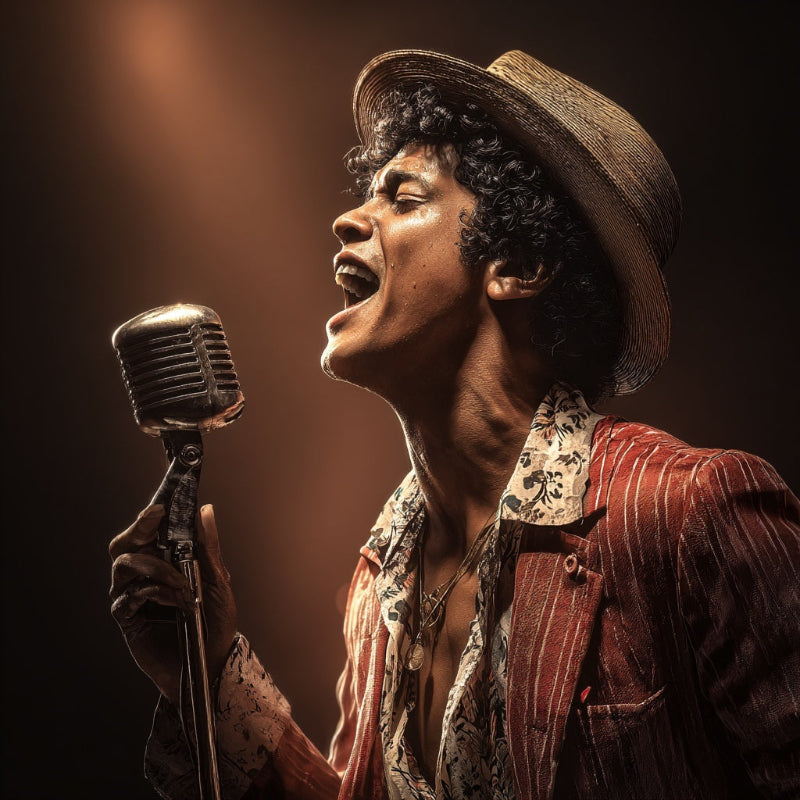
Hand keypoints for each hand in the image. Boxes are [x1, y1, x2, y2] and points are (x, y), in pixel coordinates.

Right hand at [109, 504, 237, 704]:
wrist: (213, 665)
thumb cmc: (216, 623)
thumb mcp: (218, 580)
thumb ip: (208, 547)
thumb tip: (205, 509)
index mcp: (165, 562)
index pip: (149, 532)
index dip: (150, 516)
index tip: (161, 505)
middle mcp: (144, 577)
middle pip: (124, 544)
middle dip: (138, 530)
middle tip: (156, 523)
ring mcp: (133, 597)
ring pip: (124, 565)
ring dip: (157, 567)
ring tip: (183, 582)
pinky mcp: (128, 621)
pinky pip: (128, 597)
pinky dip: (155, 593)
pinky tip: (176, 602)